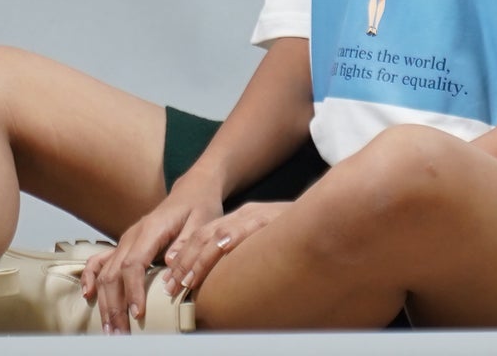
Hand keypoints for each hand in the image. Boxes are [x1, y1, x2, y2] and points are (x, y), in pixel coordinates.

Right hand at [80, 183, 221, 333]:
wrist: (192, 191)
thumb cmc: (199, 207)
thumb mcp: (202, 222)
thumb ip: (186, 244)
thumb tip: (171, 266)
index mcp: (151, 230)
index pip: (134, 264)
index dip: (134, 290)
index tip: (138, 314)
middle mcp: (132, 235)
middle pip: (114, 273)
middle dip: (114, 305)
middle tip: (120, 332)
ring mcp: (125, 240)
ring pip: (105, 272)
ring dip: (103, 301)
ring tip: (109, 327)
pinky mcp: (124, 245)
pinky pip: (100, 261)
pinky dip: (91, 277)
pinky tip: (88, 295)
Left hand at [162, 200, 290, 299]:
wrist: (325, 209)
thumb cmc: (296, 229)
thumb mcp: (266, 238)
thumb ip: (248, 250)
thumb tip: (231, 277)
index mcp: (238, 220)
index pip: (202, 238)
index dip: (184, 259)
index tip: (171, 281)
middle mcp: (241, 215)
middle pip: (202, 237)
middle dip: (184, 263)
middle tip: (171, 287)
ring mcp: (253, 215)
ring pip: (215, 236)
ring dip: (198, 260)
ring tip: (186, 280)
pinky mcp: (266, 218)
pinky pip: (242, 229)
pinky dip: (227, 241)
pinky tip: (217, 251)